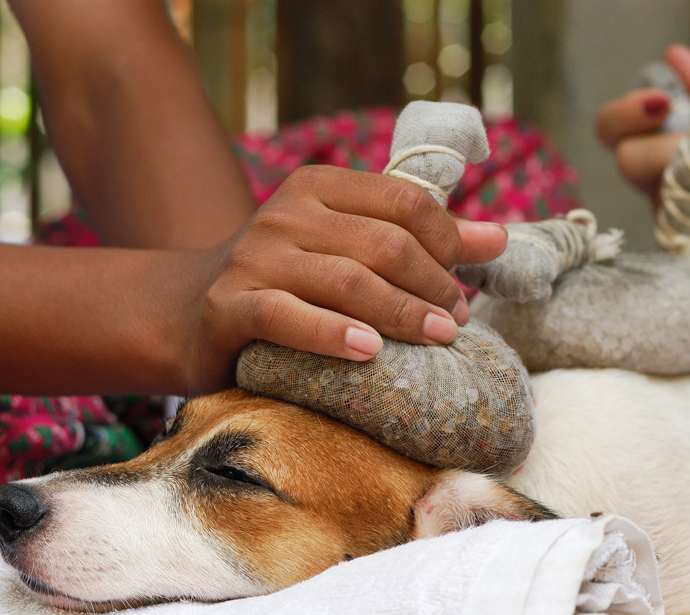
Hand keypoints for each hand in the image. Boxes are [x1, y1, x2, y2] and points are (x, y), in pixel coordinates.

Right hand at [198, 165, 507, 384]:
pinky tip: (371, 353)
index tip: (464, 283)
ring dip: (403, 314)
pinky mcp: (231, 305)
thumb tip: (499, 238)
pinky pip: (290, 317)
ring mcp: (255, 257)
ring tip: (439, 338)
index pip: (405, 201)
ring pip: (347, 281)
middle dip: (434, 285)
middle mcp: (285, 213)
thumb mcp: (351, 249)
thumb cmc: (289, 282)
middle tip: (457, 321)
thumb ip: (420, 241)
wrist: (190, 313)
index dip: (448, 241)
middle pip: (384, 243)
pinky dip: (335, 335)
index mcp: (319, 187)